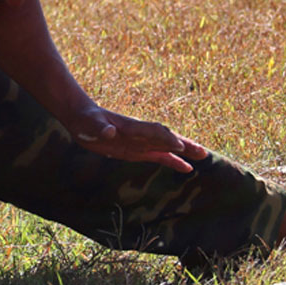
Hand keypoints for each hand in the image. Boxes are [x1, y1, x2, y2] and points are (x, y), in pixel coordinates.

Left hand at [62, 104, 207, 173]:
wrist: (82, 117)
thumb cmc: (85, 119)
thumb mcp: (89, 124)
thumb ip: (100, 128)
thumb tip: (109, 132)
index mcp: (130, 126)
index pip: (152, 132)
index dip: (165, 138)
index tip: (179, 146)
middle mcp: (139, 134)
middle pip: (166, 138)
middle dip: (184, 145)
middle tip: (203, 152)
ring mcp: (140, 142)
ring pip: (167, 147)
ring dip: (184, 152)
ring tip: (203, 156)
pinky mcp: (137, 150)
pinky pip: (159, 156)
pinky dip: (173, 161)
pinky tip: (186, 167)